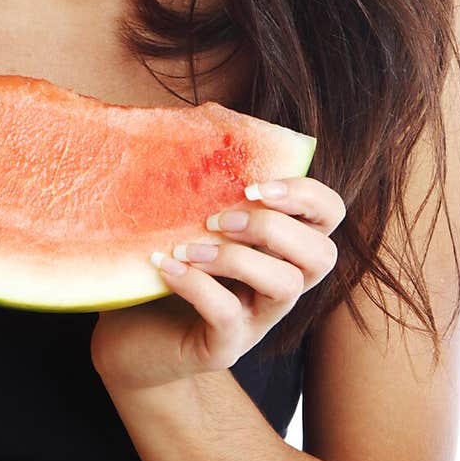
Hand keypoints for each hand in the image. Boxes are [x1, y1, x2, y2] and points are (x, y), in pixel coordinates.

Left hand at [91, 177, 343, 393]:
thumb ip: (210, 173)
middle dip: (274, 226)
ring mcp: (258, 320)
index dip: (306, 195)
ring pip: (286, 286)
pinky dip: (197, 285)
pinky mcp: (225, 348)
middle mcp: (281, 284)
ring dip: (236, 256)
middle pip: (322, 254)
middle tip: (219, 218)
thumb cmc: (169, 261)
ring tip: (188, 244)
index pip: (330, 215)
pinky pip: (229, 316)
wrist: (129, 335)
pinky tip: (164, 266)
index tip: (252, 185)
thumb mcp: (191, 212)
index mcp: (281, 244)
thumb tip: (211, 113)